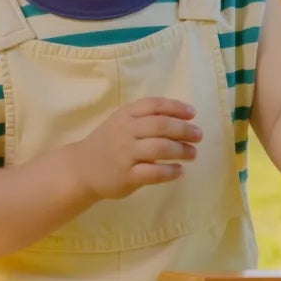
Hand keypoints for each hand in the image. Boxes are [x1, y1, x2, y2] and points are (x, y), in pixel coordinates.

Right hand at [73, 98, 201, 200]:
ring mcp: (125, 154)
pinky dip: (170, 171)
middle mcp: (125, 131)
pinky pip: (154, 172)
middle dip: (184, 129)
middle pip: (160, 125)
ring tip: (193, 154)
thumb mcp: (121, 122)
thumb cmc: (108, 143)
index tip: (193, 113)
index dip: (176, 107)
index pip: (154, 105)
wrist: (81, 169)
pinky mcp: (126, 175)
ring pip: (160, 147)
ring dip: (181, 150)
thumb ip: (145, 118)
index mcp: (125, 114)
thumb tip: (183, 117)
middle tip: (199, 135)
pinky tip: (180, 171)